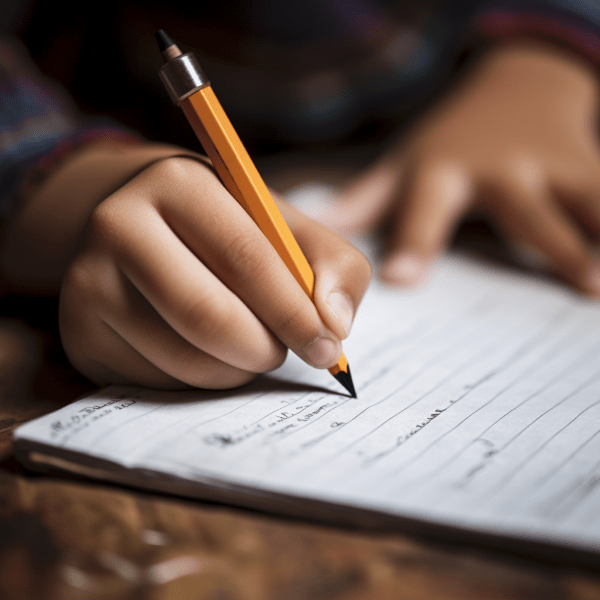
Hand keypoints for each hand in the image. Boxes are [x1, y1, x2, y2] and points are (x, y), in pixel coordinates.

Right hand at [56, 155, 369, 388]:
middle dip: (265, 348)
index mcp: (178, 183)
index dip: (294, 311)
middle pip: (207, 316)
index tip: (327, 344)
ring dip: (238, 370)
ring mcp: (87, 283)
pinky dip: (202, 381)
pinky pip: (161, 384)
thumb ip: (332, 264)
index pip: (246, 257)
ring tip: (248, 345)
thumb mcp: (283, 228)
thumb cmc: (226, 232)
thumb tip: (335, 324)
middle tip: (286, 352)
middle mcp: (118, 225)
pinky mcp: (78, 335)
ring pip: (186, 361)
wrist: (145, 231)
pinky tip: (206, 351)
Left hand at [330, 41, 599, 295]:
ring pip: (583, 201)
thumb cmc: (447, 143)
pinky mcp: (588, 165)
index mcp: (443, 173)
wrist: (516, 89)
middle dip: (546, 243)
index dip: (416, 243)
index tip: (403, 278)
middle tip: (573, 280)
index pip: (427, 210)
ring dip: (598, 239)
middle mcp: (502, 168)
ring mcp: (552, 165)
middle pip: (524, 209)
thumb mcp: (403, 167)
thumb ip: (363, 200)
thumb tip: (314, 223)